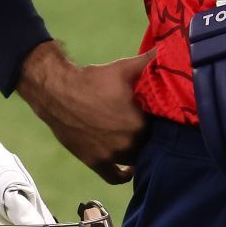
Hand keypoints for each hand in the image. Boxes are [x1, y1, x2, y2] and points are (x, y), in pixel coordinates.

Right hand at [17, 45, 152, 185]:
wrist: (56, 92)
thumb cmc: (93, 79)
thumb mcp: (124, 68)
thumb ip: (150, 62)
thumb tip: (168, 49)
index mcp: (140, 123)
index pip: (163, 129)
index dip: (164, 122)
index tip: (162, 115)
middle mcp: (128, 143)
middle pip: (150, 145)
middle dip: (152, 135)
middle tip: (150, 125)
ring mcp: (112, 155)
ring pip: (136, 159)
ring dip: (140, 151)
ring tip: (141, 140)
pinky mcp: (96, 162)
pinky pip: (115, 177)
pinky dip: (125, 174)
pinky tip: (130, 169)